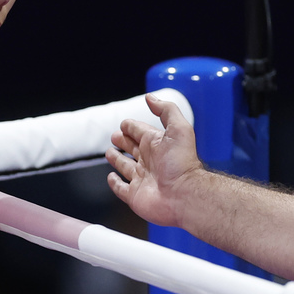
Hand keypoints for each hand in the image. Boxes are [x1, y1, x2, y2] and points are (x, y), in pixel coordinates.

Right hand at [107, 93, 203, 226]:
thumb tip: (151, 98)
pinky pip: (121, 188)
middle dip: (122, 141)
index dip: (131, 126)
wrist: (184, 194)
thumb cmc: (182, 163)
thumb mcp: (179, 129)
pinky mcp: (134, 195)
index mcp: (156, 144)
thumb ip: (166, 110)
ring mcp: (141, 178)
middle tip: (115, 136)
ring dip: (117, 159)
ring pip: (125, 166)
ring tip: (110, 153)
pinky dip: (115, 183)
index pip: (140, 131)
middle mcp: (149, 160)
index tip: (124, 123)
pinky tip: (111, 177)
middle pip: (131, 147)